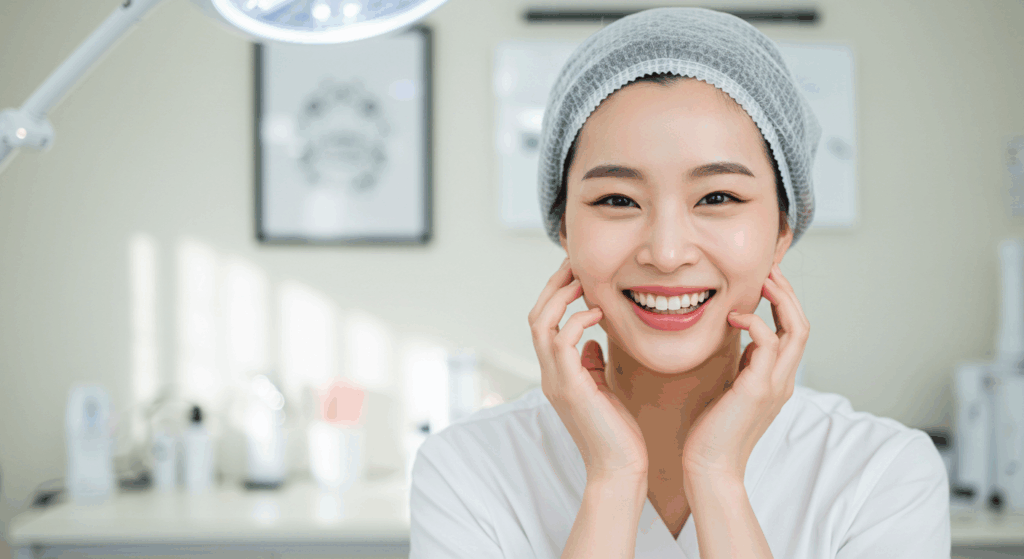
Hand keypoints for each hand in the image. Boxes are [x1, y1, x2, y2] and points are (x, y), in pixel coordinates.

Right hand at [529, 258, 648, 480]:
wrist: (619, 468)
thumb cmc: (617, 433)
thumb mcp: (603, 388)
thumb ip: (591, 364)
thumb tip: (590, 341)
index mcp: (558, 374)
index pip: (545, 324)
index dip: (557, 296)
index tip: (578, 275)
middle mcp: (550, 374)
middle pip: (536, 316)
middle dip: (553, 287)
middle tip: (575, 265)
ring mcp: (556, 381)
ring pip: (541, 324)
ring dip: (560, 297)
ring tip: (582, 281)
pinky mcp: (570, 387)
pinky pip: (562, 342)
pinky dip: (576, 320)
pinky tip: (597, 313)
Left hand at [681, 262, 809, 482]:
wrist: (710, 466)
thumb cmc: (712, 430)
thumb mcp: (731, 387)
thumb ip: (742, 364)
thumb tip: (742, 337)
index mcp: (778, 379)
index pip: (793, 332)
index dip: (784, 302)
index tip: (766, 279)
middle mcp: (783, 380)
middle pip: (802, 325)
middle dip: (788, 293)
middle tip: (769, 269)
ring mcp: (775, 385)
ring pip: (797, 330)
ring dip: (781, 299)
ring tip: (763, 280)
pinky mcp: (758, 389)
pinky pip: (768, 345)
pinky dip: (756, 324)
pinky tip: (734, 317)